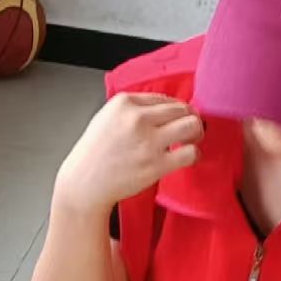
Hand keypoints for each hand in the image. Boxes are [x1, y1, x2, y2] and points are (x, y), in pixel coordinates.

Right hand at [53, 94, 203, 217]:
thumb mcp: (107, 118)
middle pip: (182, 109)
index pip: (164, 98)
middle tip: (188, 129)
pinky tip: (188, 157)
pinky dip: (194, 154)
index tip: (176, 118)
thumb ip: (133, 109)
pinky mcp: (156, 164)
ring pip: (191, 125)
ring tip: (191, 141)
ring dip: (196, 133)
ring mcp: (148, 141)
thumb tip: (165, 109)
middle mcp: (137, 118)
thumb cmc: (94, 154)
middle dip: (189, 119)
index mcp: (124, 103)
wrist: (85, 182)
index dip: (174, 109)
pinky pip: (190, 153)